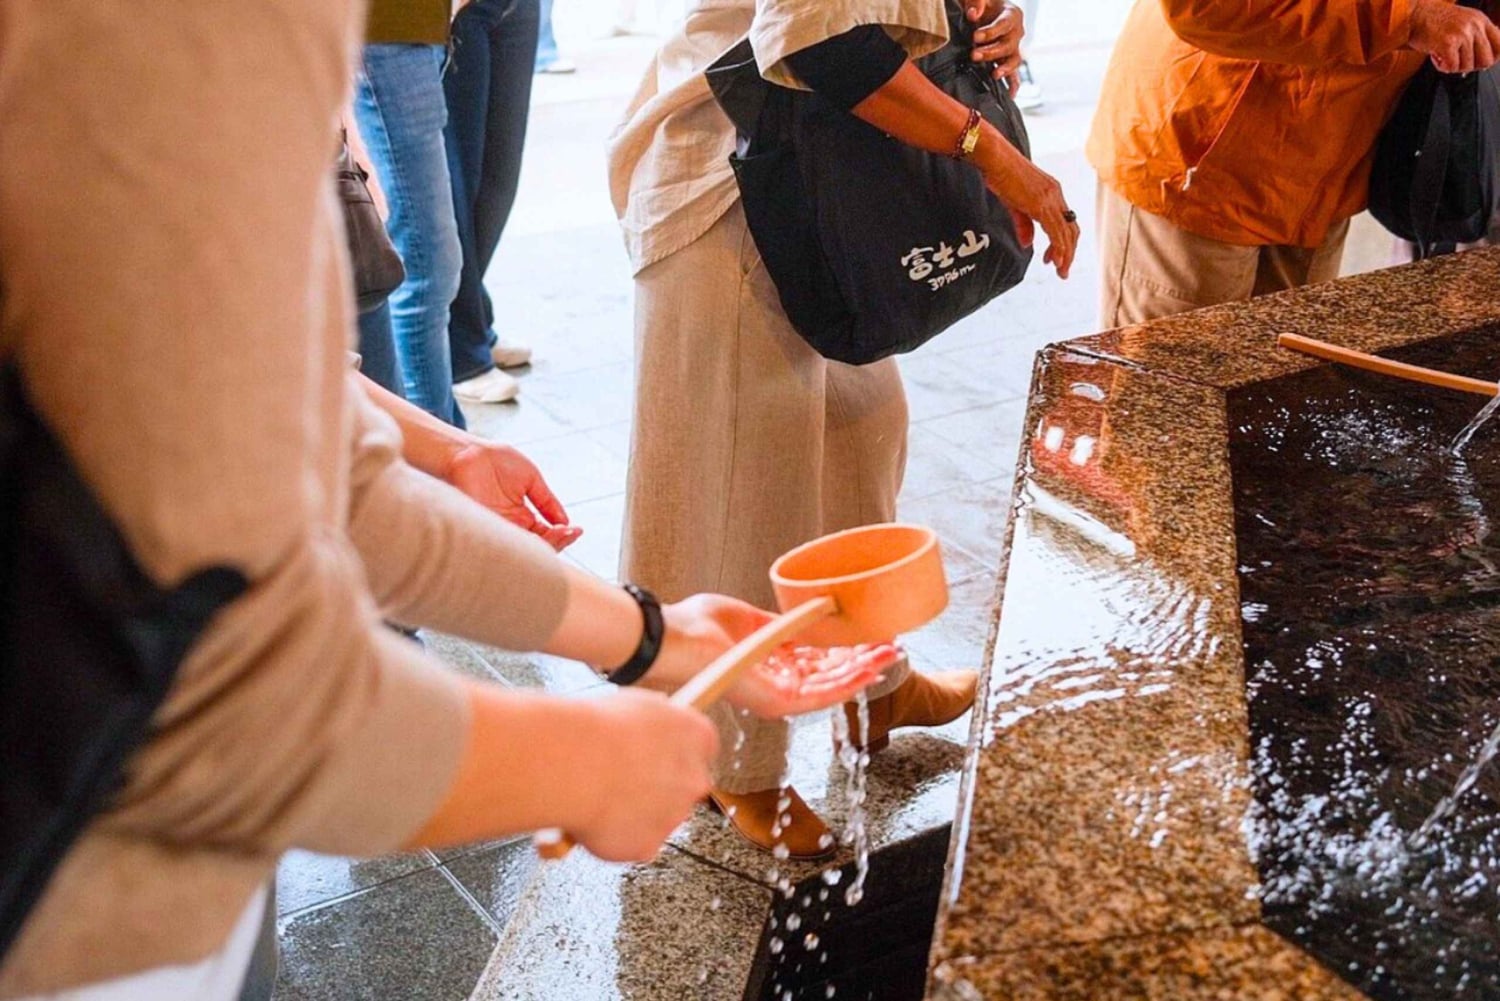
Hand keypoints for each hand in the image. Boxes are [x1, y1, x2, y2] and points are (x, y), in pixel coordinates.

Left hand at [444, 442, 581, 550]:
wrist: (471, 452)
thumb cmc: (497, 461)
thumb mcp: (531, 480)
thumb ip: (547, 501)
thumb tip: (565, 521)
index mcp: (521, 516)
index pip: (545, 534)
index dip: (562, 534)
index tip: (576, 529)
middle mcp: (510, 526)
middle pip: (538, 545)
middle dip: (558, 541)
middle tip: (570, 533)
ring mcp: (498, 528)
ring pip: (525, 548)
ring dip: (547, 543)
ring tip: (562, 533)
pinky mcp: (485, 526)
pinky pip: (507, 542)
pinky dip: (526, 542)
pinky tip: (541, 535)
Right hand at [569, 689, 717, 861]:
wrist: (575, 764)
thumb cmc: (600, 728)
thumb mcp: (638, 704)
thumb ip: (658, 720)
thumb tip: (655, 725)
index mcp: (698, 736)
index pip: (703, 748)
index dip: (677, 752)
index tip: (659, 754)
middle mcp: (695, 778)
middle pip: (686, 786)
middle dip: (662, 787)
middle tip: (626, 780)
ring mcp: (675, 815)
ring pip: (658, 817)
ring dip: (636, 812)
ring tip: (599, 796)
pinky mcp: (650, 844)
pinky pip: (634, 842)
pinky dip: (616, 835)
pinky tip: (593, 817)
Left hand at [650, 594, 889, 715]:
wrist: (673, 640)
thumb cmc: (695, 626)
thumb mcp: (748, 617)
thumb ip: (779, 621)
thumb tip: (811, 611)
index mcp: (767, 662)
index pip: (814, 660)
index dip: (843, 649)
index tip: (868, 638)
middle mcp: (775, 683)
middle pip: (829, 675)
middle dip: (862, 661)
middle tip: (891, 648)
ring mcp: (777, 695)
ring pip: (831, 686)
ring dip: (863, 671)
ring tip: (890, 656)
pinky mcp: (778, 701)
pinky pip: (822, 696)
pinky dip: (849, 683)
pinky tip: (870, 671)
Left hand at [966, 1, 1024, 89]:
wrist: (985, 13)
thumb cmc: (982, 4)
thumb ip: (976, 2)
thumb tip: (973, 14)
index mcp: (1012, 15)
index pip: (1004, 25)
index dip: (990, 32)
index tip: (975, 36)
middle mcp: (1017, 32)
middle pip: (1008, 45)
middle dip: (991, 52)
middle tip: (974, 55)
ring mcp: (1014, 48)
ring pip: (1013, 60)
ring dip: (1003, 68)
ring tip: (993, 74)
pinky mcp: (1008, 60)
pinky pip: (1014, 74)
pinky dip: (1013, 85)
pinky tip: (1011, 95)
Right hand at [977, 145, 1077, 278]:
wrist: (995, 158)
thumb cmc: (1001, 174)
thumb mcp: (1014, 203)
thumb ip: (1023, 224)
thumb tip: (1028, 244)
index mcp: (1052, 193)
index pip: (1066, 223)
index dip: (1064, 243)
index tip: (1054, 259)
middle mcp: (1056, 195)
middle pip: (1072, 230)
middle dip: (1069, 252)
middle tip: (1063, 271)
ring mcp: (1051, 199)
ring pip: (1067, 233)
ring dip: (1066, 255)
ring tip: (1062, 271)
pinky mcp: (1041, 204)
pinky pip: (1055, 230)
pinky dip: (1059, 248)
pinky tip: (1056, 261)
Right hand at [1409, 0, 1499, 72]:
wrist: (1414, 15)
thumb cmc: (1434, 21)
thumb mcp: (1463, 22)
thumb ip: (1476, 36)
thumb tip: (1486, 61)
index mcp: (1481, 20)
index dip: (1492, 58)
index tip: (1479, 62)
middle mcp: (1475, 26)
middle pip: (1486, 60)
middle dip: (1471, 66)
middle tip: (1458, 62)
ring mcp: (1463, 34)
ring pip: (1467, 66)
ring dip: (1453, 66)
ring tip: (1443, 55)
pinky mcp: (1448, 43)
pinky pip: (1452, 67)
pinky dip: (1442, 67)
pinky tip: (1436, 57)